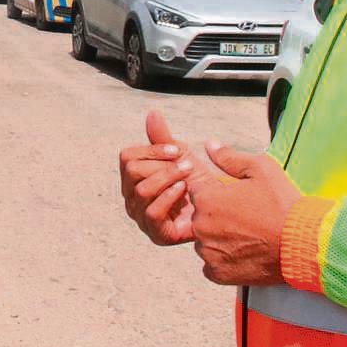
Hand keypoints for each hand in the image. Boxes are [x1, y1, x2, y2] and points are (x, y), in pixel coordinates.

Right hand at [119, 111, 204, 245]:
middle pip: (132, 171)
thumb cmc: (197, 184)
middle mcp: (132, 197)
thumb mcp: (181, 158)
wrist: (219, 213)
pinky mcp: (156, 233)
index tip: (177, 150)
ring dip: (167, 178)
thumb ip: (163, 139)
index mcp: (134, 177)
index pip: (127, 156)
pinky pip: (152, 211)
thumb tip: (152, 113)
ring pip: (141, 190)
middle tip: (186, 164)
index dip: (152, 150)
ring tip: (187, 175)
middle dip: (162, 164)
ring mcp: (141, 216)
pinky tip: (185, 191)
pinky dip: (169, 197)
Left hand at [188, 143, 302, 285]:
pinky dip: (224, 261)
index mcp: (207, 199)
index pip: (199, 193)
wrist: (303, 243)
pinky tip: (244, 254)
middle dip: (218, 217)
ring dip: (219, 239)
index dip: (218, 195)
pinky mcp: (218, 273)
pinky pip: (211, 265)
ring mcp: (208, 252)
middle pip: (201, 218)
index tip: (238, 200)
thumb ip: (230, 158)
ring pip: (205, 242)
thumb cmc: (283, 204)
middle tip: (246, 220)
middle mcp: (201, 226)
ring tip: (248, 238)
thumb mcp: (261, 169)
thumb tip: (210, 145)